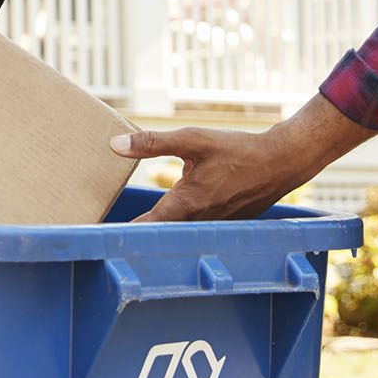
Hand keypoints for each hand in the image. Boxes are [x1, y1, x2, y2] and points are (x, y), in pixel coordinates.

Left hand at [109, 123, 313, 222]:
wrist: (280, 162)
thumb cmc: (236, 150)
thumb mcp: (193, 140)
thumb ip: (152, 144)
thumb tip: (115, 145)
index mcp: (185, 204)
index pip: (144, 227)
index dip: (120, 233)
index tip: (97, 237)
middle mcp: (196, 221)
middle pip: (159, 233)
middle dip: (135, 234)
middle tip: (106, 233)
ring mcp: (211, 226)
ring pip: (177, 232)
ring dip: (159, 230)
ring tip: (132, 228)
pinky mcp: (222, 223)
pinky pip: (195, 228)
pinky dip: (181, 224)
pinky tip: (174, 215)